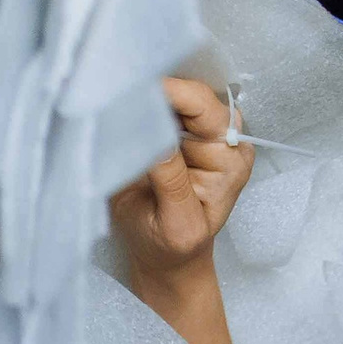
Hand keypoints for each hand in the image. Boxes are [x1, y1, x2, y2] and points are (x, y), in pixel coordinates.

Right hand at [111, 77, 253, 294]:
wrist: (166, 258)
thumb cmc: (174, 247)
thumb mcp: (176, 224)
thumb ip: (171, 180)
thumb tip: (155, 132)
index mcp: (229, 158)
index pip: (201, 105)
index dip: (168, 90)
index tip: (132, 90)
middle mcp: (220, 135)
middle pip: (184, 89)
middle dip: (152, 85)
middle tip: (115, 88)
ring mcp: (196, 127)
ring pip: (168, 88)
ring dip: (141, 89)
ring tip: (112, 95)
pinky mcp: (173, 126)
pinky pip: (155, 99)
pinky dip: (136, 98)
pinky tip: (116, 105)